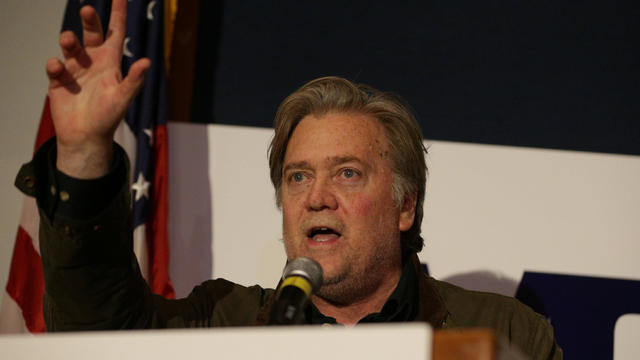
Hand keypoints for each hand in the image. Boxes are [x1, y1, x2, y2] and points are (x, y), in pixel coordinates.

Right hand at [46, 0, 148, 178]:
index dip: (118, 14)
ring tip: (68, 40)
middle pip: (91, 33)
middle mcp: (93, 61)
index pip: (115, 33)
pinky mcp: (59, 80)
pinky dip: (54, 65)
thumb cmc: (109, 118)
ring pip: (70, 45)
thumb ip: (134, 80)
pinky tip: (58, 69)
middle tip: (88, 10)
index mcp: (110, 62)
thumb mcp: (123, 98)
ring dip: (68, 40)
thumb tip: (147, 62)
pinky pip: (54, 66)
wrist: (86, 137)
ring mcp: (75, 70)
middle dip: (89, 20)